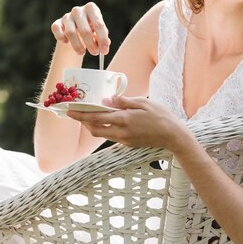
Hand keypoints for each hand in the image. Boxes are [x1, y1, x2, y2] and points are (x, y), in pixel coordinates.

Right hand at [51, 2, 110, 55]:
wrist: (76, 29)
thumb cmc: (91, 29)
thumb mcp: (99, 32)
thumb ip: (103, 36)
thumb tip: (106, 42)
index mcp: (91, 8)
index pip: (99, 24)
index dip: (103, 39)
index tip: (105, 51)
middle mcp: (78, 10)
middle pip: (85, 30)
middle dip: (91, 44)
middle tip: (95, 53)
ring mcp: (66, 16)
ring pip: (70, 33)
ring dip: (77, 46)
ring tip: (82, 53)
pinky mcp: (57, 23)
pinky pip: (57, 31)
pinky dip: (61, 38)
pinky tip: (67, 43)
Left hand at [67, 96, 189, 150]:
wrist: (173, 136)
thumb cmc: (161, 115)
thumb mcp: (142, 103)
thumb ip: (123, 102)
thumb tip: (106, 100)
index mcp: (124, 119)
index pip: (96, 117)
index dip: (80, 114)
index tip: (69, 110)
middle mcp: (121, 132)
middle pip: (94, 129)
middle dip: (83, 121)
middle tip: (75, 112)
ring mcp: (124, 140)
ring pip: (101, 134)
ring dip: (92, 125)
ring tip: (87, 115)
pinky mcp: (128, 144)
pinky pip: (111, 136)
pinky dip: (104, 128)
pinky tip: (105, 120)